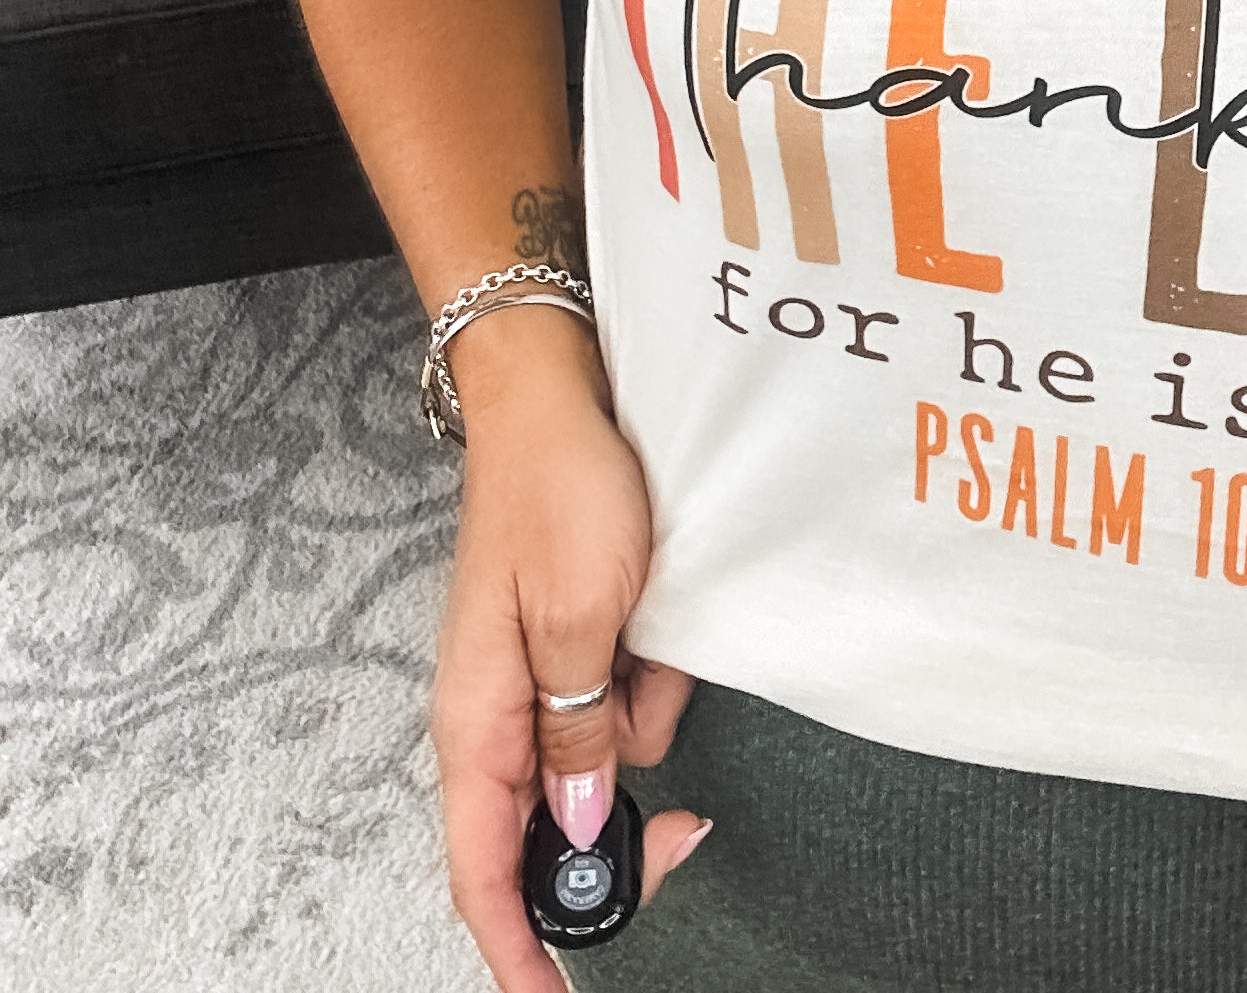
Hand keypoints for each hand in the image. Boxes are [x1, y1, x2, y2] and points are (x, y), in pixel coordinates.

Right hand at [430, 313, 711, 990]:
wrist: (558, 397)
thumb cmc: (555, 491)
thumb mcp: (578, 620)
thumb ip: (578, 731)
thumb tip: (581, 822)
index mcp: (474, 722)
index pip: (479, 869)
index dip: (517, 945)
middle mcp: (496, 714)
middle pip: (544, 832)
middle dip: (613, 838)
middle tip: (682, 831)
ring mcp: (536, 680)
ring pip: (596, 764)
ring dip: (641, 729)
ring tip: (656, 644)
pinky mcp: (574, 647)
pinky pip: (620, 702)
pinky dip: (651, 678)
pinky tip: (658, 621)